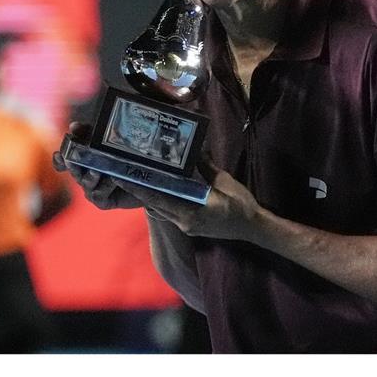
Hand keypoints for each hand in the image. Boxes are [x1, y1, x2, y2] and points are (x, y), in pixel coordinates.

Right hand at [52, 122, 144, 210]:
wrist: (147, 179)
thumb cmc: (125, 155)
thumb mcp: (107, 140)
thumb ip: (90, 133)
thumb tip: (74, 126)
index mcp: (82, 161)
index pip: (63, 161)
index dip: (59, 160)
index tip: (59, 155)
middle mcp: (84, 175)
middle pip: (73, 171)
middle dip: (72, 166)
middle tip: (71, 160)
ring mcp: (92, 189)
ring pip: (85, 183)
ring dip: (90, 177)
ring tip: (98, 170)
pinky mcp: (103, 201)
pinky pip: (98, 195)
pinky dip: (104, 187)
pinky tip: (114, 179)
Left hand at [116, 163, 264, 241]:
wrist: (254, 228)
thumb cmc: (241, 204)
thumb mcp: (224, 181)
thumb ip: (205, 167)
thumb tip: (194, 148)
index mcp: (190, 213)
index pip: (158, 199)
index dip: (139, 189)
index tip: (122, 177)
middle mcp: (183, 222)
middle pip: (155, 205)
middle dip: (139, 190)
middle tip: (123, 174)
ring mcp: (186, 226)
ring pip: (160, 209)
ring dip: (148, 195)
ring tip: (135, 179)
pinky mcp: (189, 226)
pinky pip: (169, 212)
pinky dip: (161, 200)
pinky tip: (157, 188)